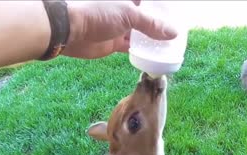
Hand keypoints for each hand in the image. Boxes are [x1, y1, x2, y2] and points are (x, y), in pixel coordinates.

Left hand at [62, 1, 177, 58]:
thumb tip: (173, 33)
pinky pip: (132, 47)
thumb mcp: (129, 15)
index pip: (149, 2)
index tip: (176, 16)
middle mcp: (124, 9)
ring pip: (140, 33)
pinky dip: (142, 51)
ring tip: (169, 46)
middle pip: (146, 17)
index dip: (162, 8)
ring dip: (152, 40)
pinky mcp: (114, 42)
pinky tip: (154, 56)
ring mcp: (119, 26)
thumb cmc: (98, 13)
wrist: (70, 30)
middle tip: (176, 34)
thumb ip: (152, 24)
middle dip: (159, 25)